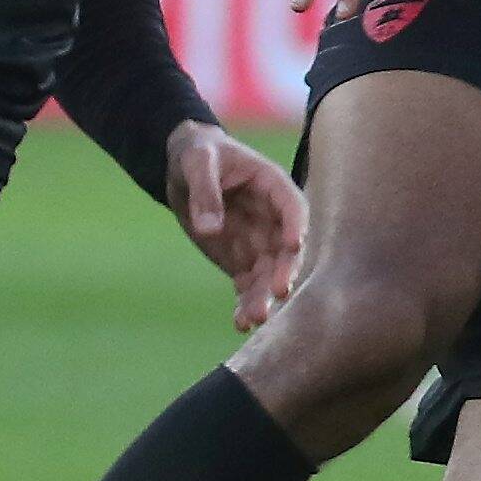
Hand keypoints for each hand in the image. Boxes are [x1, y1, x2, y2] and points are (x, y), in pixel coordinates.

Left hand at [166, 122, 305, 331]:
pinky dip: (245, 304)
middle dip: (284, 270)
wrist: (185, 171)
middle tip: (278, 291)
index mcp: (272, 186)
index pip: (292, 207)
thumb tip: (210, 228)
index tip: (294, 244)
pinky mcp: (241, 261)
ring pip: (268, 274)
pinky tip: (240, 324)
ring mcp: (259, 243)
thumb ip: (205, 191)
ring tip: (255, 318)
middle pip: (285, 249)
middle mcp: (272, 220)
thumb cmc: (199, 155)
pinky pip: (248, 286)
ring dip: (264, 296)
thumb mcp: (197, 162)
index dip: (295, 225)